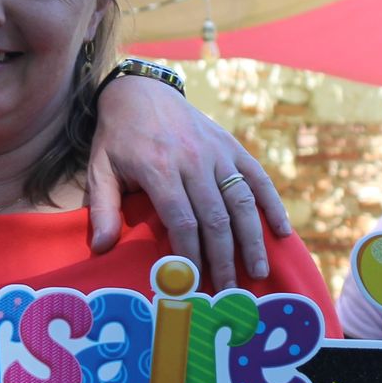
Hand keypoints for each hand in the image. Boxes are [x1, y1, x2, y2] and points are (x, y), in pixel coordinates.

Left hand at [86, 75, 292, 288]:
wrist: (141, 91)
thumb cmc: (118, 137)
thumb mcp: (99, 168)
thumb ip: (103, 208)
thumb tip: (101, 248)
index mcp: (160, 168)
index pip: (182, 221)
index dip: (191, 255)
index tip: (193, 283)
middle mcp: (194, 160)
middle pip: (216, 218)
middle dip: (224, 258)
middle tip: (229, 291)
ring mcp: (217, 152)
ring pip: (241, 201)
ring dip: (252, 239)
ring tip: (258, 272)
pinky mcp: (231, 146)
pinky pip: (258, 178)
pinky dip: (272, 204)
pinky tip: (282, 232)